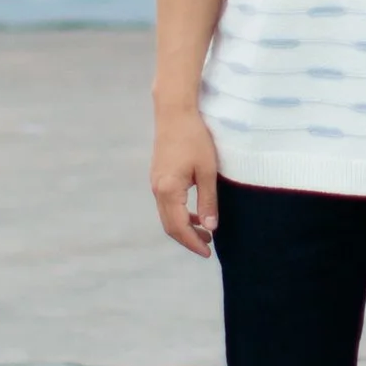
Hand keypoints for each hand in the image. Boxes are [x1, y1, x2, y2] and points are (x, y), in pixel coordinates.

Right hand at [149, 103, 221, 256]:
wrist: (175, 112)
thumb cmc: (194, 138)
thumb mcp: (207, 171)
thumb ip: (208, 201)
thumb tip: (210, 227)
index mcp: (168, 190)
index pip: (179, 227)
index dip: (193, 243)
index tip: (208, 253)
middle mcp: (157, 189)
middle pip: (170, 225)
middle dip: (188, 239)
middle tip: (207, 248)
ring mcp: (155, 183)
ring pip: (167, 215)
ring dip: (184, 227)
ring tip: (206, 233)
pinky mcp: (158, 176)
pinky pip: (167, 204)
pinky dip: (180, 214)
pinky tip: (195, 214)